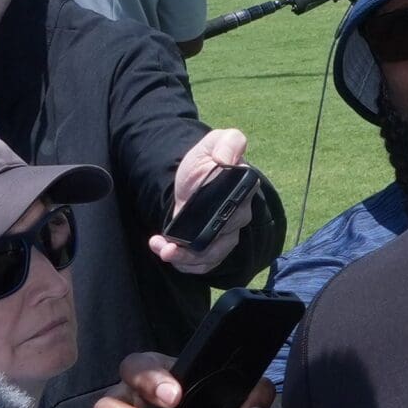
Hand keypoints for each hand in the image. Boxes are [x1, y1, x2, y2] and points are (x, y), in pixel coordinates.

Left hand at [152, 129, 254, 274]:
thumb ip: (229, 142)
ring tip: (163, 251)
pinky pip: (205, 265)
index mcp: (244, 191)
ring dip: (186, 258)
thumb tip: (227, 159)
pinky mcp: (213, 249)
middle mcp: (239, 217)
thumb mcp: (213, 144)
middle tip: (167, 246)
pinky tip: (167, 255)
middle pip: (223, 239)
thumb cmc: (206, 163)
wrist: (191, 182)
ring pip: (212, 255)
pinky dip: (186, 265)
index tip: (195, 216)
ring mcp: (227, 236)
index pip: (239, 208)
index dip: (222, 219)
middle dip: (195, 247)